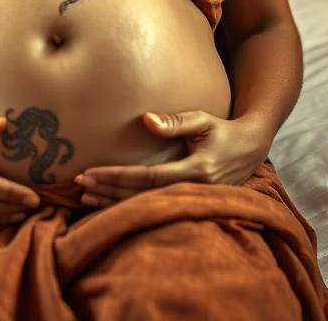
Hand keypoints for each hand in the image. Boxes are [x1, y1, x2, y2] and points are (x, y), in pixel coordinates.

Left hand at [75, 110, 271, 206]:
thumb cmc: (223, 130)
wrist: (250, 150)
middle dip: (107, 192)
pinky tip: (107, 204)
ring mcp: (190, 202)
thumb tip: (145, 120)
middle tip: (78, 186)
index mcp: (195, 171)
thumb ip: (176, 122)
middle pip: (141, 197)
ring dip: (113, 203)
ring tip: (84, 199)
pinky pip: (152, 208)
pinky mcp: (187, 204)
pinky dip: (128, 206)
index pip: (147, 178)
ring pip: (145, 207)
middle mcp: (192, 191)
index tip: (90, 173)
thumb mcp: (203, 120)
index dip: (117, 176)